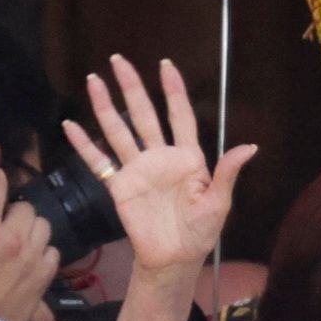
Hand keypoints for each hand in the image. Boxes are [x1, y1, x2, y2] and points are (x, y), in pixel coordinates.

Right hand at [63, 54, 254, 278]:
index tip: (165, 65)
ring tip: (93, 81)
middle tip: (119, 60)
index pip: (179, 116)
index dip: (173, 90)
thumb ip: (228, 173)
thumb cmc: (200, 232)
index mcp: (187, 158)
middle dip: (132, 87)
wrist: (174, 259)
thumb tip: (250, 147)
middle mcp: (160, 157)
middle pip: (144, 114)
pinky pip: (99, 162)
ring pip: (118, 131)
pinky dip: (84, 145)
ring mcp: (138, 170)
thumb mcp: (219, 203)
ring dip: (105, 107)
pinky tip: (70, 127)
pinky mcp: (120, 187)